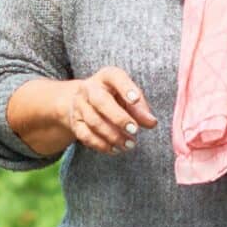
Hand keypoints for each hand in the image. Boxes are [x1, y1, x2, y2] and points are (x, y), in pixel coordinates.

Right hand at [14, 66, 155, 154]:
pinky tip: (116, 149)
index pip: (114, 77)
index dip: (125, 87)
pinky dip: (102, 145)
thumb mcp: (128, 96)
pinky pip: (86, 136)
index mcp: (106, 77)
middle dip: (119, 118)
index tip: (136, 99)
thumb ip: (140, 108)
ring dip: (113, 136)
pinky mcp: (75, 123)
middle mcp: (89, 89)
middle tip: (135, 130)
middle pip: (101, 102)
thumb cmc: (114, 97)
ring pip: (94, 122)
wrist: (84, 102)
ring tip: (130, 144)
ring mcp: (79, 106)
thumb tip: (151, 122)